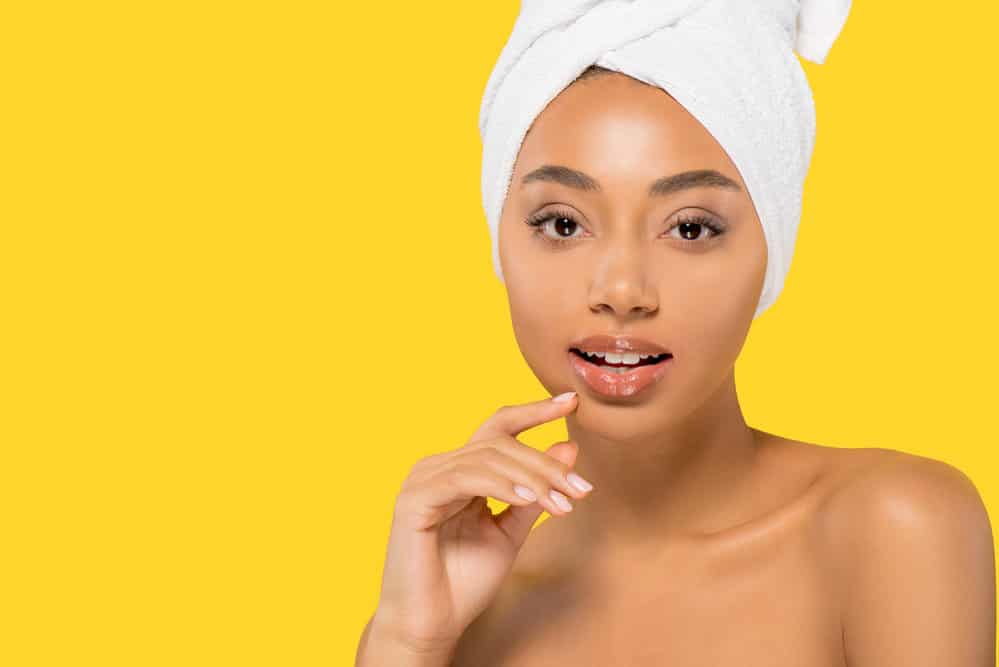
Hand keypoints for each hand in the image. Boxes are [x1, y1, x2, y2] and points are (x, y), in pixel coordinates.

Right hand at [371, 392, 590, 654]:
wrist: (432, 624)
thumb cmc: (465, 581)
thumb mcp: (511, 531)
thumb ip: (535, 491)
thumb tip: (569, 447)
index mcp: (460, 470)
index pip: (498, 427)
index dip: (534, 411)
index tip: (572, 401)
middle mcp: (439, 467)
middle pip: (500, 444)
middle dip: (545, 465)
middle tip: (580, 488)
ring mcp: (422, 479)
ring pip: (486, 458)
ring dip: (531, 478)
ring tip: (561, 502)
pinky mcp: (413, 499)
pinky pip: (465, 478)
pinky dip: (501, 485)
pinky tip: (528, 499)